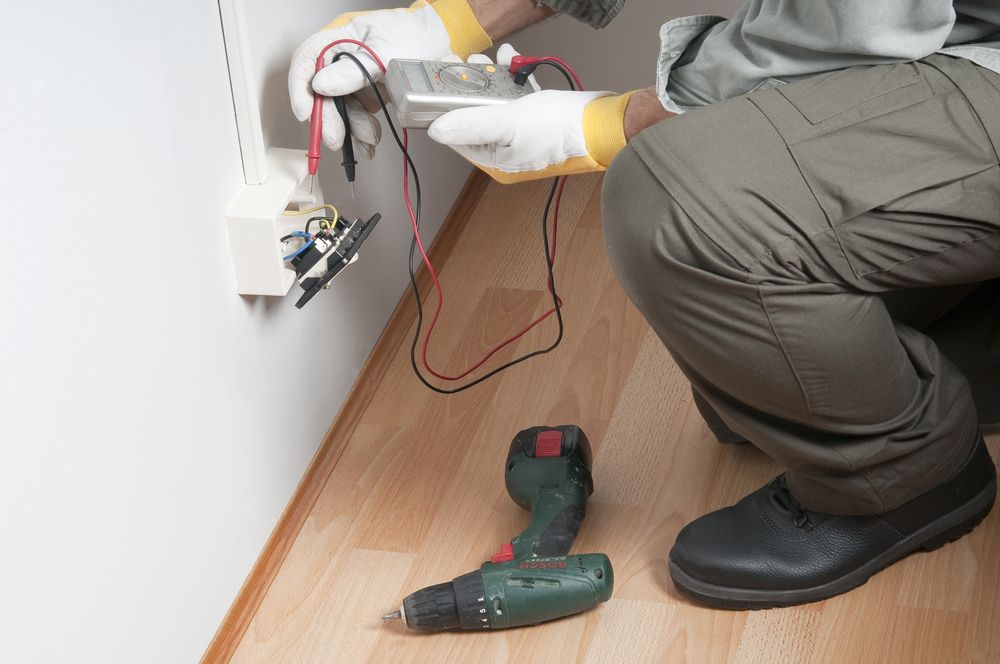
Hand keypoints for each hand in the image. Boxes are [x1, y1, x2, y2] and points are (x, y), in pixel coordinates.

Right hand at [288, 0, 491, 155]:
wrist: (443, 45)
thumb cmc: (414, 34)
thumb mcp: (386, 50)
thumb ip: (354, 69)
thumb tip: (322, 85)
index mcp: (339, 38)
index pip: (307, 59)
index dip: (300, 86)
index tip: (306, 113)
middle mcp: (341, 61)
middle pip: (322, 92)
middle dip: (329, 118)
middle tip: (336, 138)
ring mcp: (354, 81)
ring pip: (340, 110)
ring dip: (351, 129)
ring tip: (369, 139)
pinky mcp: (368, 97)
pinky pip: (357, 119)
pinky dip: (361, 135)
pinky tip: (368, 145)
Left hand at [428, 45, 637, 183]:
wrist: (604, 123)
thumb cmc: (559, 126)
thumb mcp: (508, 122)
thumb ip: (470, 125)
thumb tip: (436, 132)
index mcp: (496, 162)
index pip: (459, 138)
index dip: (448, 109)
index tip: (443, 82)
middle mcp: (507, 154)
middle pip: (476, 118)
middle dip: (471, 88)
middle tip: (467, 65)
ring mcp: (523, 139)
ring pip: (496, 106)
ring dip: (491, 79)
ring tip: (492, 61)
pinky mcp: (538, 123)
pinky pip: (516, 100)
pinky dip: (511, 81)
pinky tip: (512, 62)